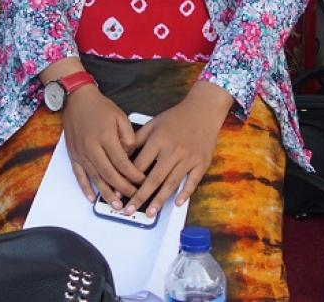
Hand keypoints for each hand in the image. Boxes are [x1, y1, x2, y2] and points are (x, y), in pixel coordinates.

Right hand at [60, 86, 143, 207]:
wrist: (77, 99)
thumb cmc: (100, 107)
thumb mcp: (120, 116)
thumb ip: (129, 135)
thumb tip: (132, 153)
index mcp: (106, 138)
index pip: (122, 162)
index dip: (133, 174)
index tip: (142, 181)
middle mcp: (92, 148)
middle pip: (109, 174)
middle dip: (122, 188)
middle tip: (133, 198)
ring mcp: (81, 153)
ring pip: (95, 178)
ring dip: (106, 193)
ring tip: (116, 205)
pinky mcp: (73, 155)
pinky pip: (79, 175)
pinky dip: (85, 188)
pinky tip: (92, 197)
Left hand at [126, 81, 233, 216]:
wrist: (203, 110)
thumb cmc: (176, 117)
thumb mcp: (153, 123)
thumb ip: (137, 138)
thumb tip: (122, 153)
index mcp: (158, 140)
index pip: (140, 164)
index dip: (128, 179)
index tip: (119, 191)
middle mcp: (173, 150)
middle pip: (154, 178)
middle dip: (140, 196)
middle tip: (130, 210)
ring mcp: (188, 158)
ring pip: (171, 182)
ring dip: (160, 200)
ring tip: (150, 213)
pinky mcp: (201, 162)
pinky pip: (193, 181)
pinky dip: (185, 193)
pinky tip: (176, 203)